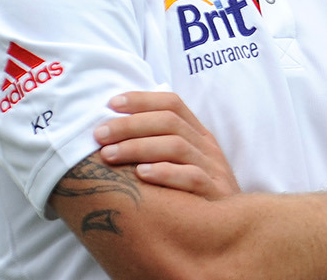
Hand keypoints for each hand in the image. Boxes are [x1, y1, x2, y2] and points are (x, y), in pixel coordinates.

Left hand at [95, 91, 239, 199]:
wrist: (227, 227)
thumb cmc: (191, 195)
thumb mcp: (180, 164)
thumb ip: (157, 145)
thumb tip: (112, 130)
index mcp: (198, 134)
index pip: (172, 104)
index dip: (142, 100)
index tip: (111, 104)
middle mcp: (206, 146)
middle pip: (169, 122)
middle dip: (130, 125)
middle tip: (99, 134)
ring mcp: (213, 169)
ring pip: (177, 146)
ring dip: (139, 147)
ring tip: (109, 155)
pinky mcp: (215, 193)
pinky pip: (191, 177)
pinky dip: (165, 172)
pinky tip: (141, 174)